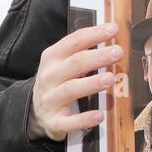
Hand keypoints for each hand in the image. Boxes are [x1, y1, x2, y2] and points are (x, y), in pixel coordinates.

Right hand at [29, 21, 122, 141]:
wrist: (34, 112)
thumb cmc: (57, 82)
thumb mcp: (62, 63)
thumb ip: (82, 51)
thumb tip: (113, 38)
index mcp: (52, 58)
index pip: (74, 41)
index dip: (94, 34)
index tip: (114, 29)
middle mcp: (49, 76)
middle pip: (75, 63)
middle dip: (97, 57)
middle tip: (118, 52)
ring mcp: (50, 99)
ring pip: (71, 89)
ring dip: (91, 83)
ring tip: (111, 79)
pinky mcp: (54, 122)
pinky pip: (69, 121)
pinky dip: (84, 119)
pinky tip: (100, 115)